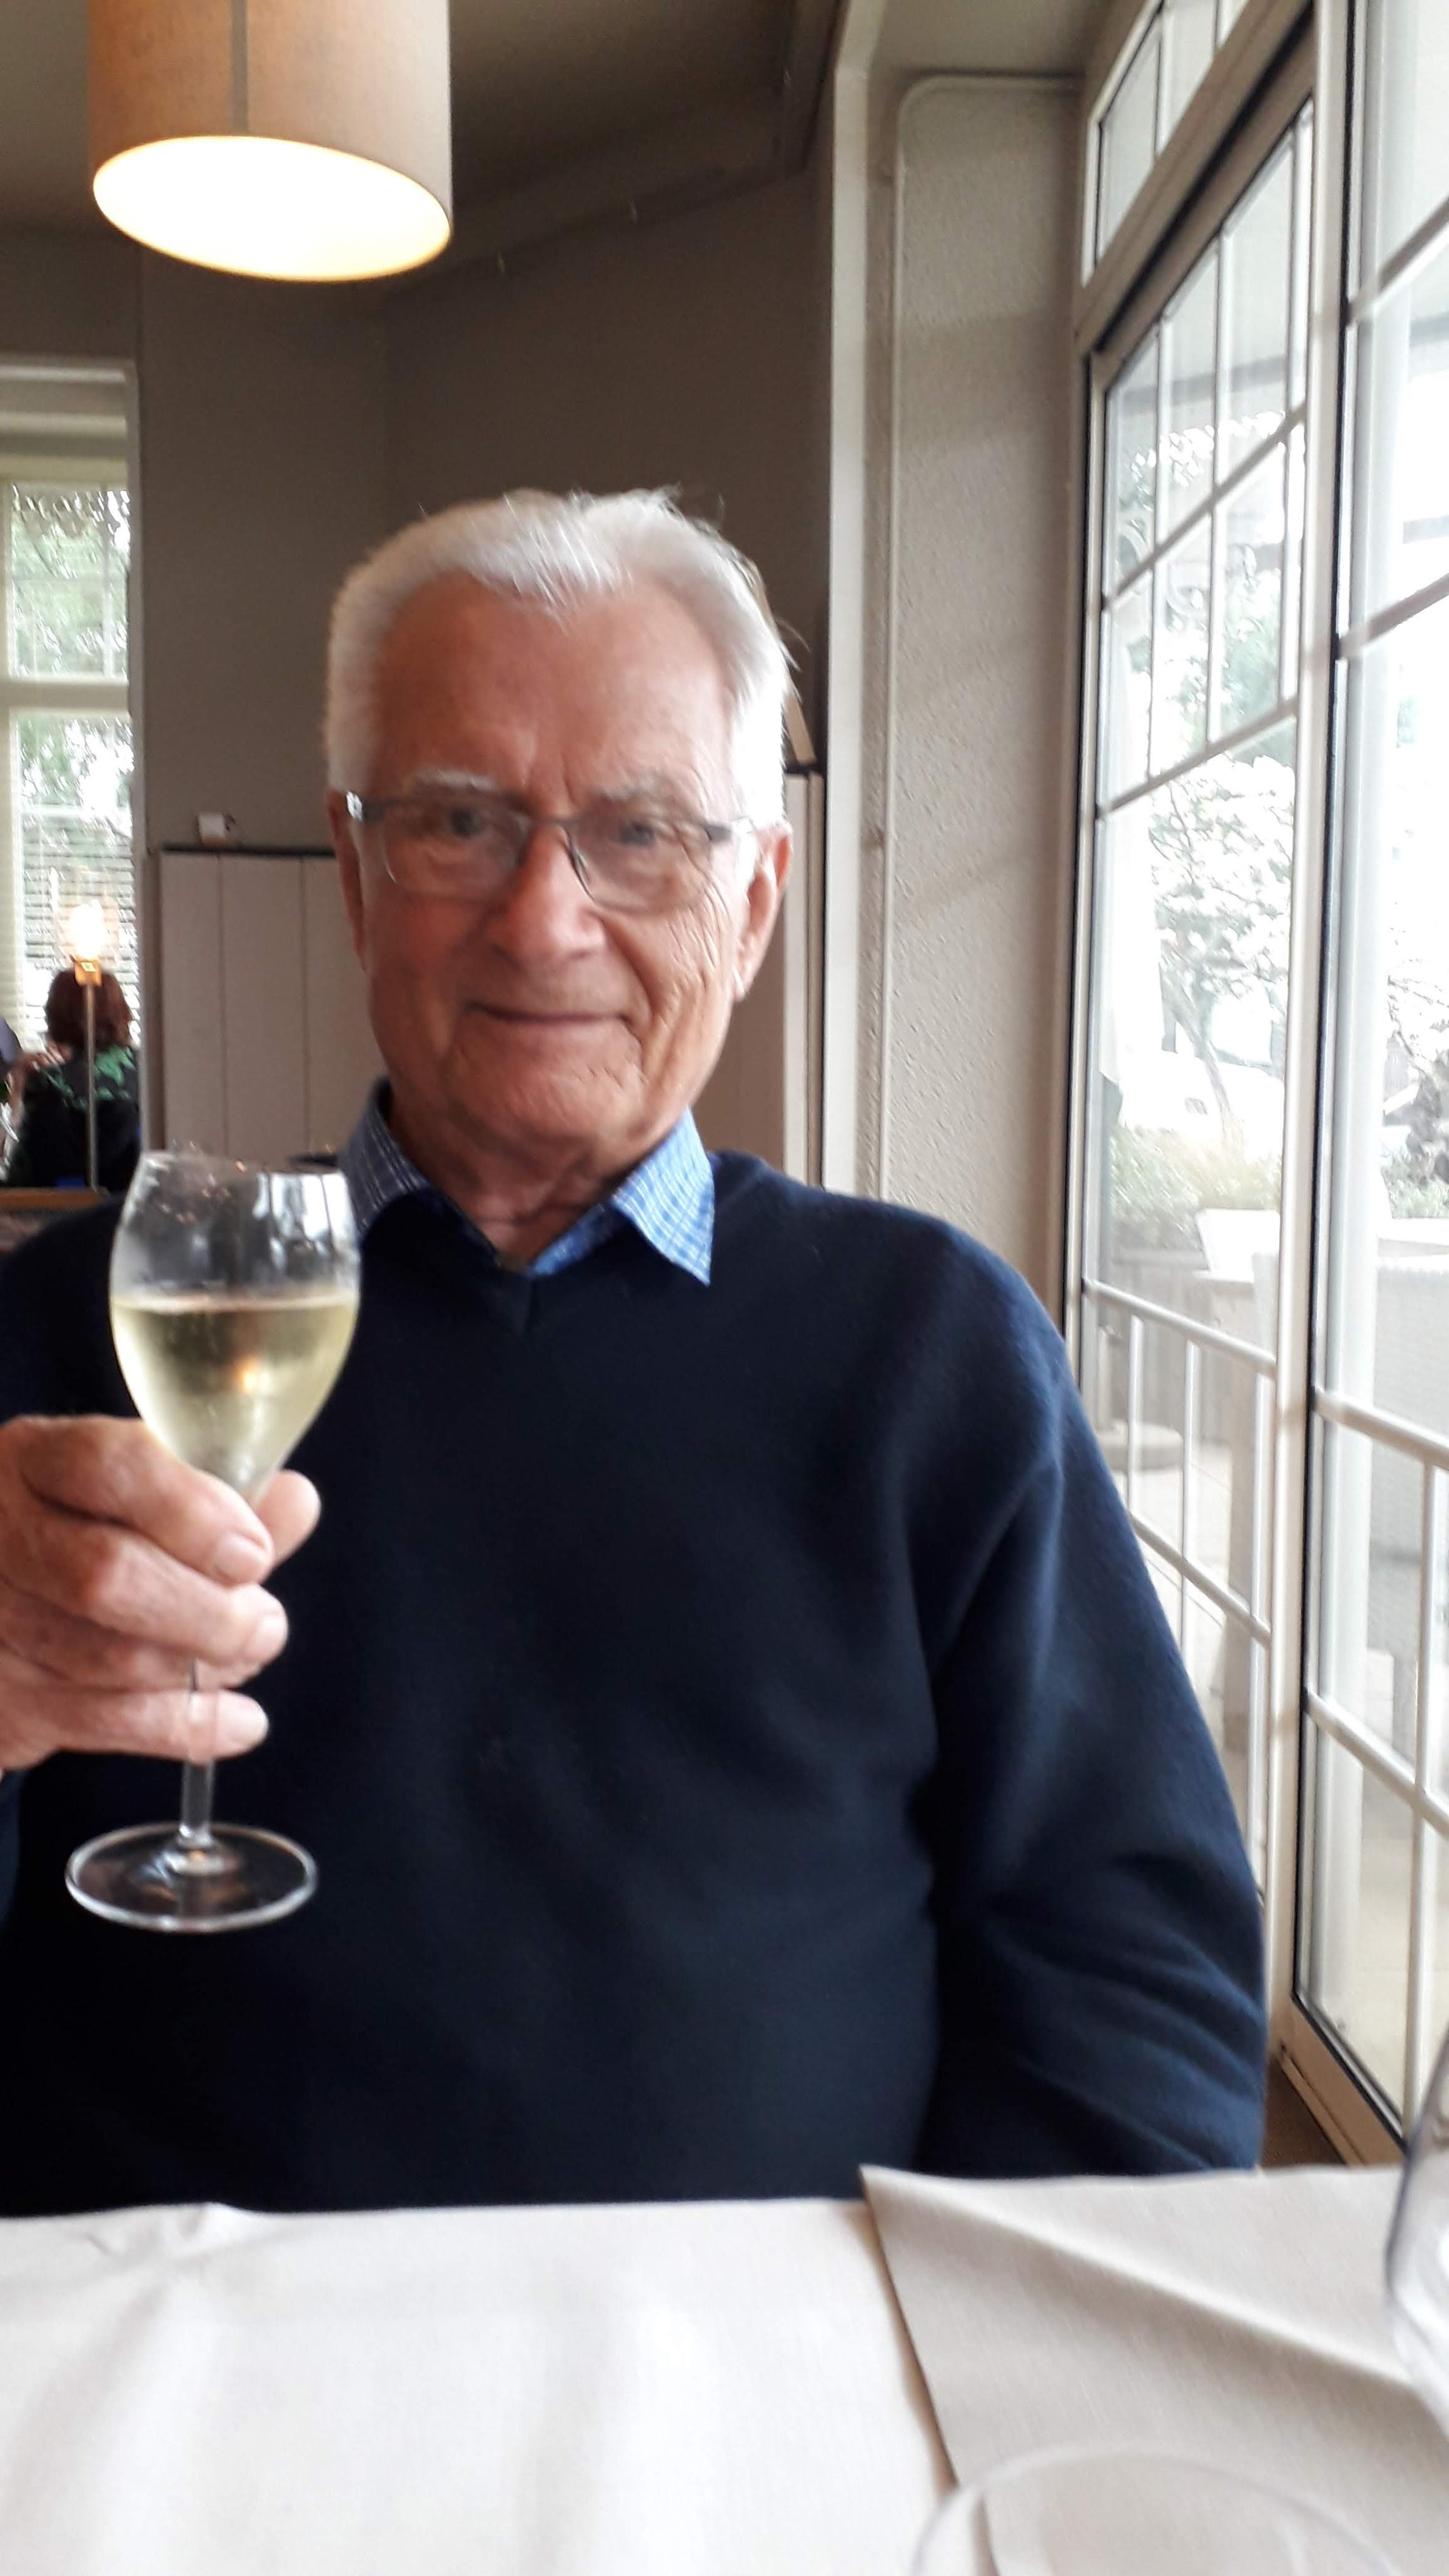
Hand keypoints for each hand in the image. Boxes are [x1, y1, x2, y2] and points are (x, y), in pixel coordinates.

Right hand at [0, 1416, 319, 1772]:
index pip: (107, 1466)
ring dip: (205, 1666)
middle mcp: (0, 1533)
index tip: (254, 1552)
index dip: (193, 1511)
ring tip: (251, 1654)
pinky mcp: (5, 1701)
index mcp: (34, 1459)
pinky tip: (242, 1721)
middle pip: (106, 1575)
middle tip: (265, 1623)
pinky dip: (190, 1726)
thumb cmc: (81, 1535)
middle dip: (209, 1610)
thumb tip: (296, 1501)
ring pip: (108, 1656)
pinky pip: (106, 1723)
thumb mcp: (138, 1497)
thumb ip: (218, 1499)